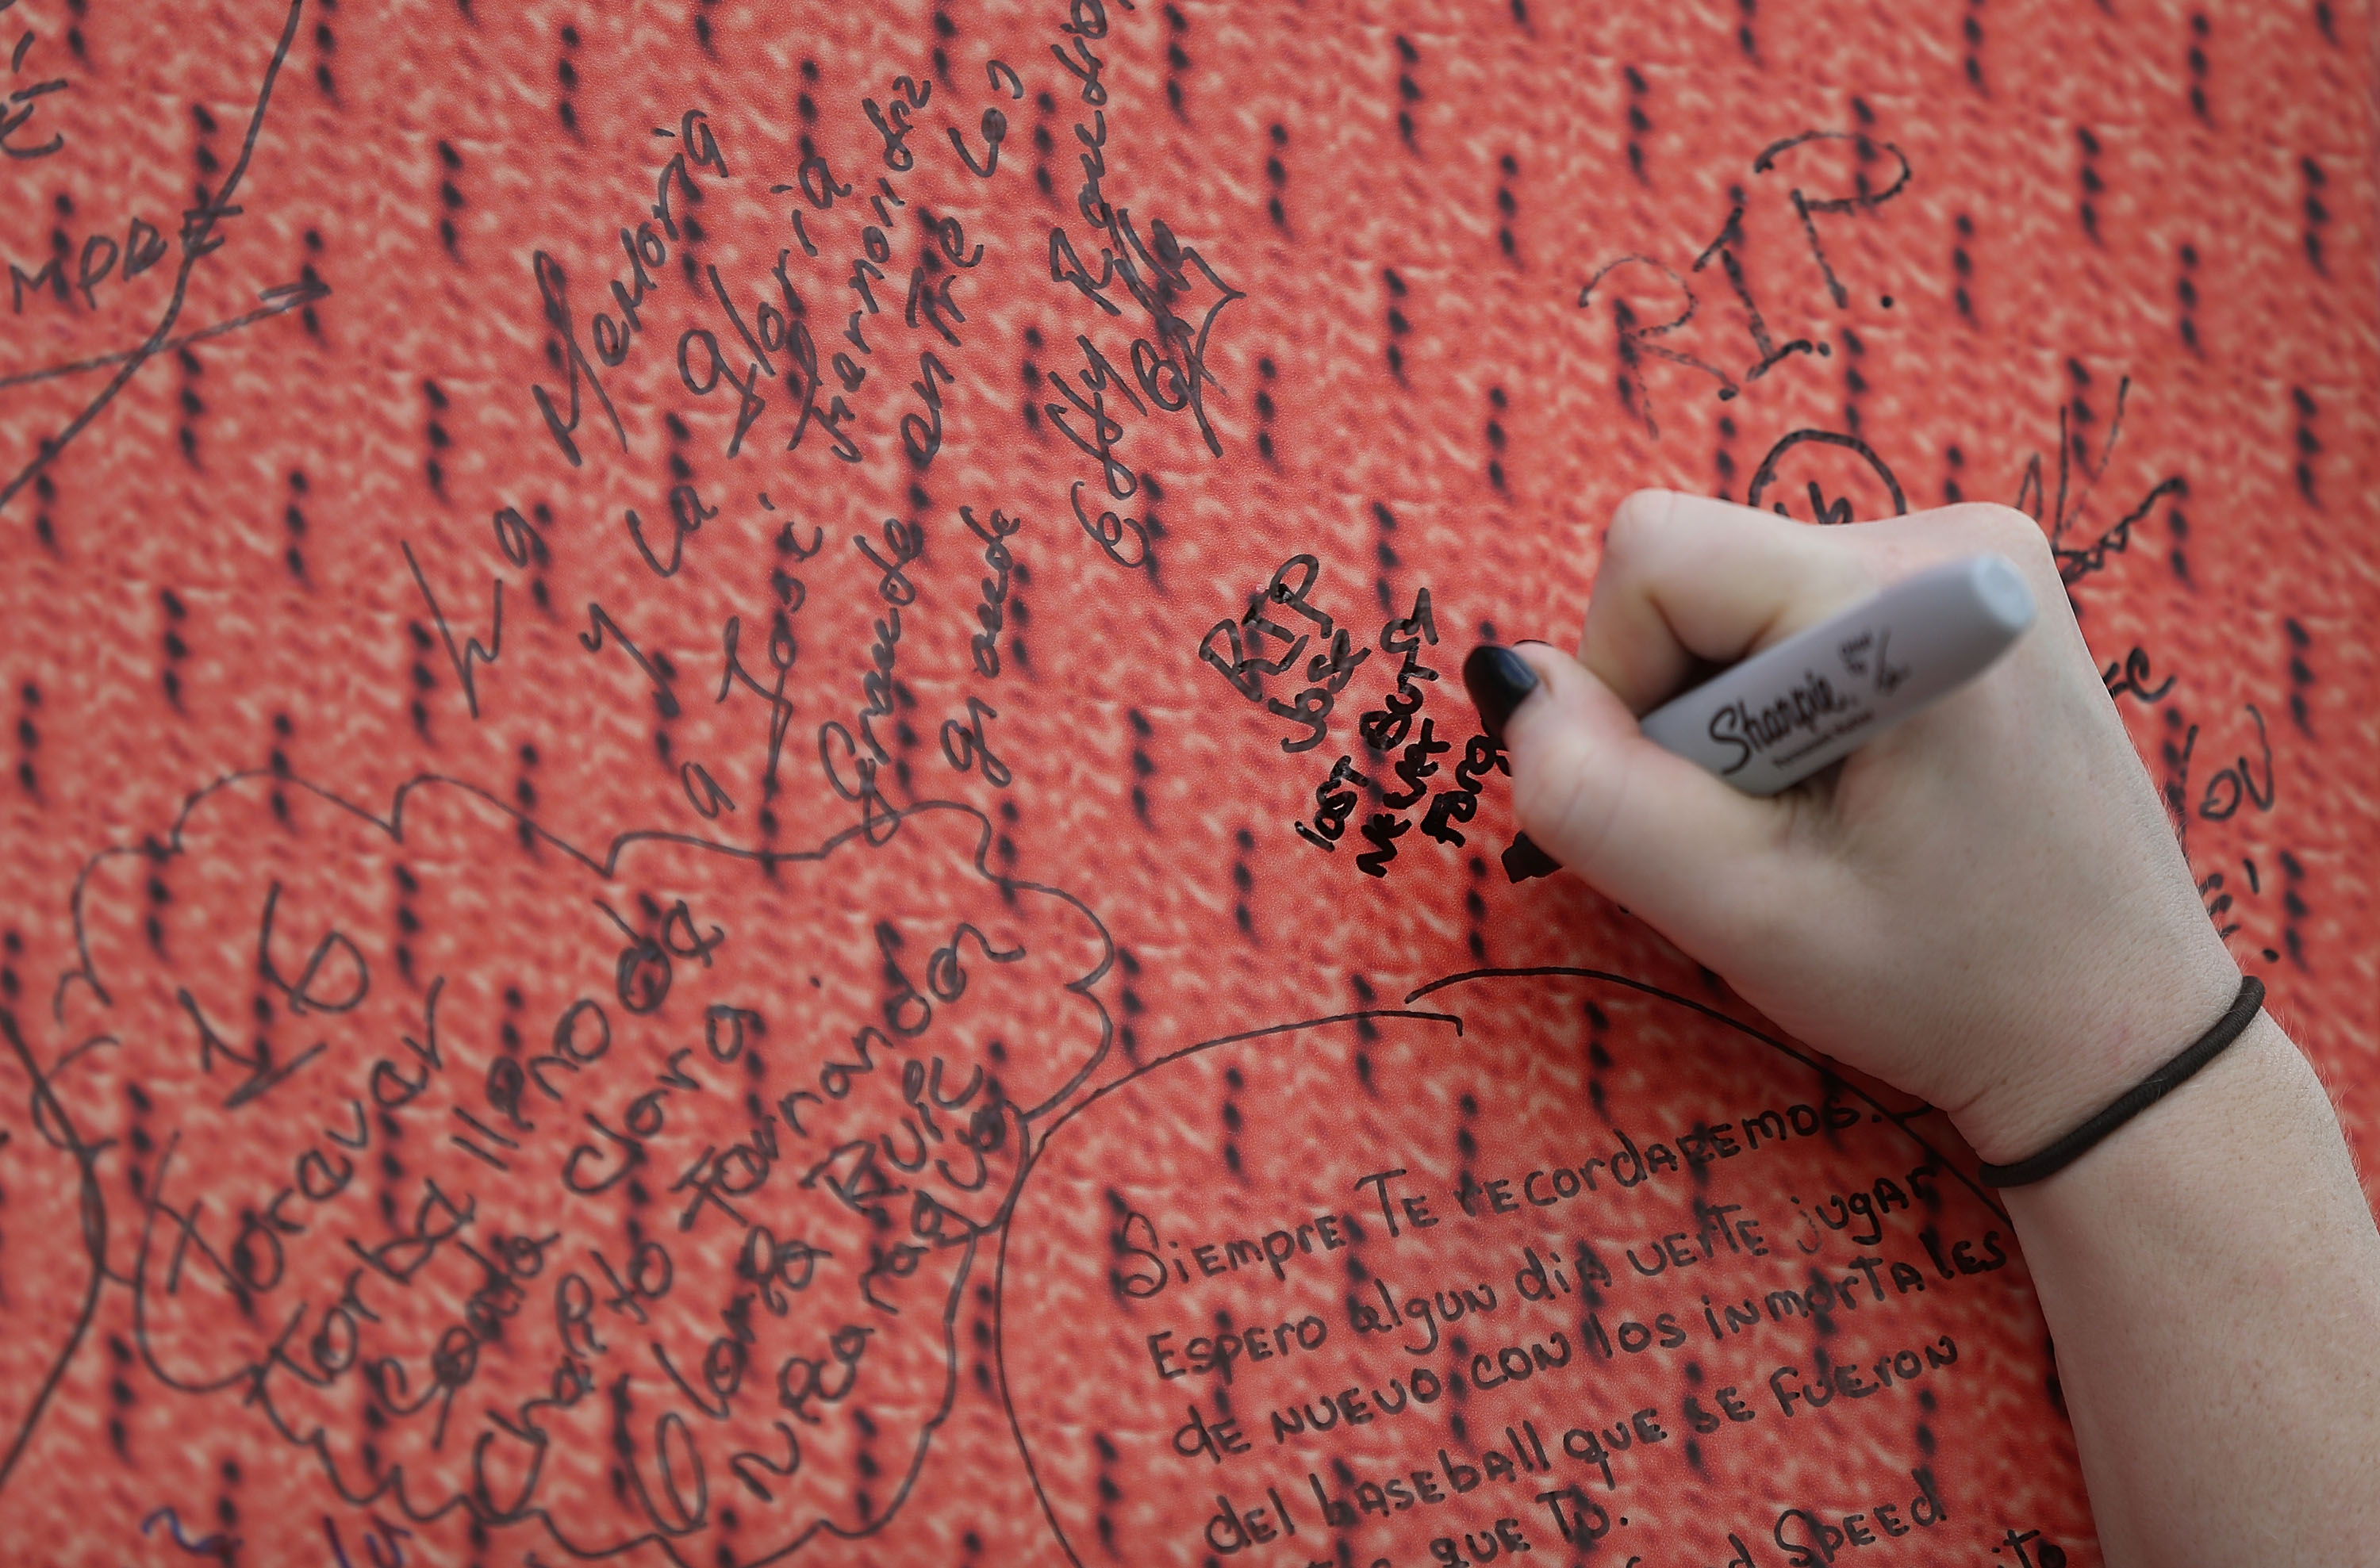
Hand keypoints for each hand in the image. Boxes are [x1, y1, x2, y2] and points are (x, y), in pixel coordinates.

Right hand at [1470, 490, 2240, 1161]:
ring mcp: (1974, 552)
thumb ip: (1595, 794)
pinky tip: (1859, 791)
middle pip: (1694, 573)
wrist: (2116, 1034)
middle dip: (1688, 709)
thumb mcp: (1739, 910)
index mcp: (1908, 596)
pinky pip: (1795, 612)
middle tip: (1778, 829)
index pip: (1652, 556)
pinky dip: (1785, 704)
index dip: (1625, 685)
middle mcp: (1954, 534)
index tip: (1702, 802)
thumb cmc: (1944, 983)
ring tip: (1828, 820)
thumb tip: (1510, 683)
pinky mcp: (1971, 588)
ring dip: (1735, 715)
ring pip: (1736, 596)